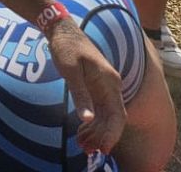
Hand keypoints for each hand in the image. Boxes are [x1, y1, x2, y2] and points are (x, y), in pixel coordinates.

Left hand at [47, 19, 126, 153]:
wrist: (62, 30)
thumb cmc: (66, 47)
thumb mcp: (70, 71)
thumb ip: (80, 94)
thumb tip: (87, 119)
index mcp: (110, 82)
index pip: (118, 115)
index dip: (112, 134)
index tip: (103, 149)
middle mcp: (111, 87)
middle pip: (113, 119)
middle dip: (103, 136)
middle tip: (87, 150)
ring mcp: (104, 88)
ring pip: (105, 117)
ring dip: (96, 133)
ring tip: (82, 146)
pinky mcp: (96, 89)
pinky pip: (98, 111)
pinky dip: (91, 124)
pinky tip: (82, 133)